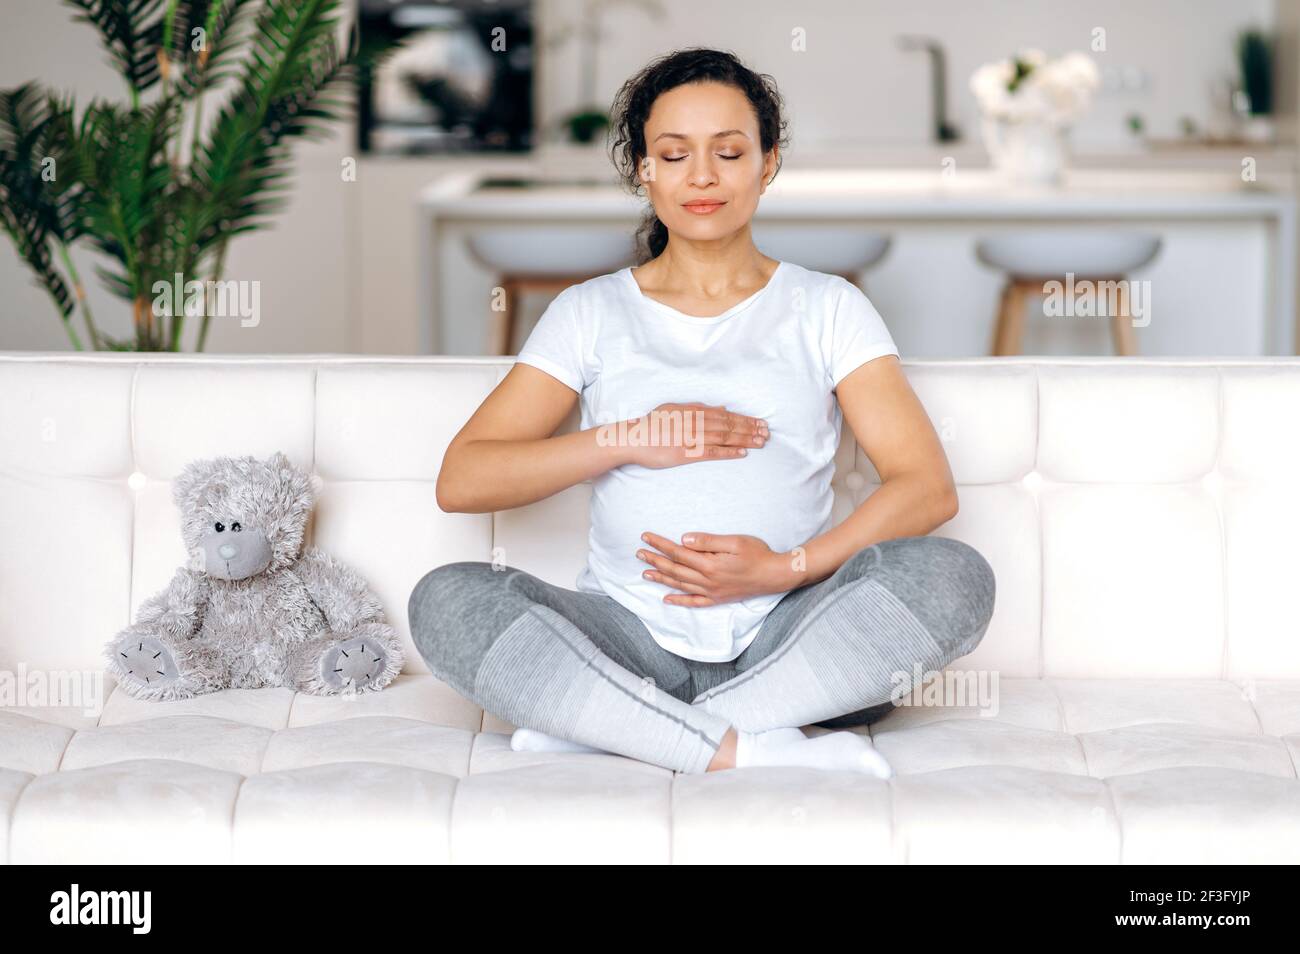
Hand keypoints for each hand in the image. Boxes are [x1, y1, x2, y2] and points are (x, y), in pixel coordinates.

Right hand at [621, 403, 767, 469]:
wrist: (634, 438)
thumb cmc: (652, 424)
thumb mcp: (675, 408)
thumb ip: (698, 408)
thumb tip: (720, 407)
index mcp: (694, 411)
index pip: (726, 415)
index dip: (745, 419)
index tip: (759, 422)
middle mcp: (696, 422)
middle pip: (729, 425)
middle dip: (750, 429)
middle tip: (767, 433)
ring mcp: (692, 437)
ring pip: (725, 437)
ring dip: (745, 439)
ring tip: (761, 442)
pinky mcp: (687, 453)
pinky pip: (712, 452)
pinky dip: (728, 452)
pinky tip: (742, 453)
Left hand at [635, 531, 798, 605]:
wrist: (775, 575)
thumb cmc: (758, 554)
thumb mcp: (734, 541)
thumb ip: (708, 541)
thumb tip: (683, 539)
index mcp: (709, 564)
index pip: (677, 552)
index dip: (660, 544)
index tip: (646, 537)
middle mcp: (707, 580)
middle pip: (674, 569)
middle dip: (655, 560)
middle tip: (638, 554)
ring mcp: (711, 592)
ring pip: (680, 585)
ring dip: (661, 578)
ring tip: (645, 573)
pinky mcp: (718, 598)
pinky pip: (694, 602)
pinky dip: (679, 600)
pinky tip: (667, 599)